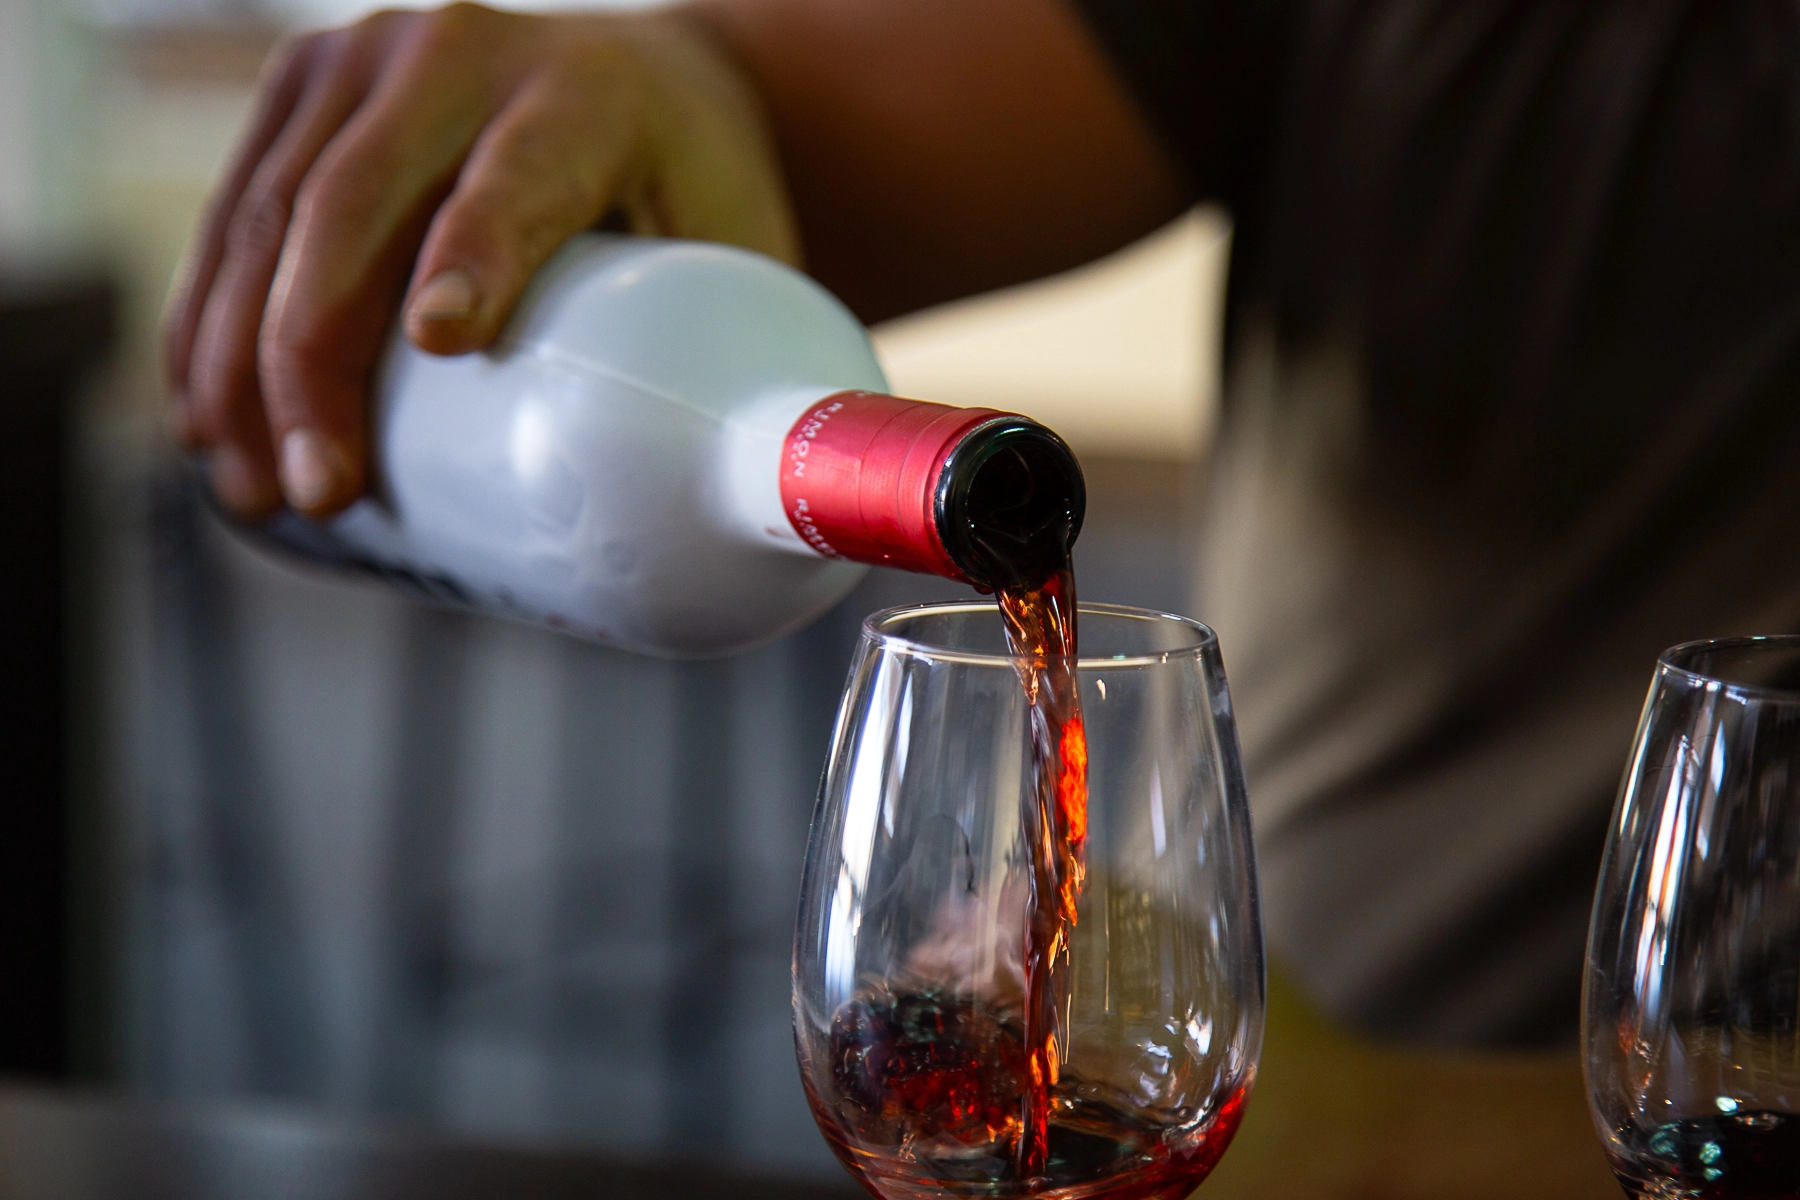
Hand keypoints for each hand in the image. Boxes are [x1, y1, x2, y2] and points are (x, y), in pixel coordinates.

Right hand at [163, 2, 797, 519]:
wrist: (654, 88)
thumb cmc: (702, 201)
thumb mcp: (746, 258)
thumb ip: (755, 365)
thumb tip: (764, 516)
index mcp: (589, 94)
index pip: (517, 178)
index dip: (473, 254)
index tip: (441, 345)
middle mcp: (464, 52)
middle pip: (355, 206)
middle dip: (312, 358)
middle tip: (318, 489)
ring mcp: (367, 59)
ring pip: (267, 214)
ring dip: (235, 360)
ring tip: (252, 485)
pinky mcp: (306, 88)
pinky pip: (233, 210)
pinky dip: (209, 320)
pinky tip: (203, 415)